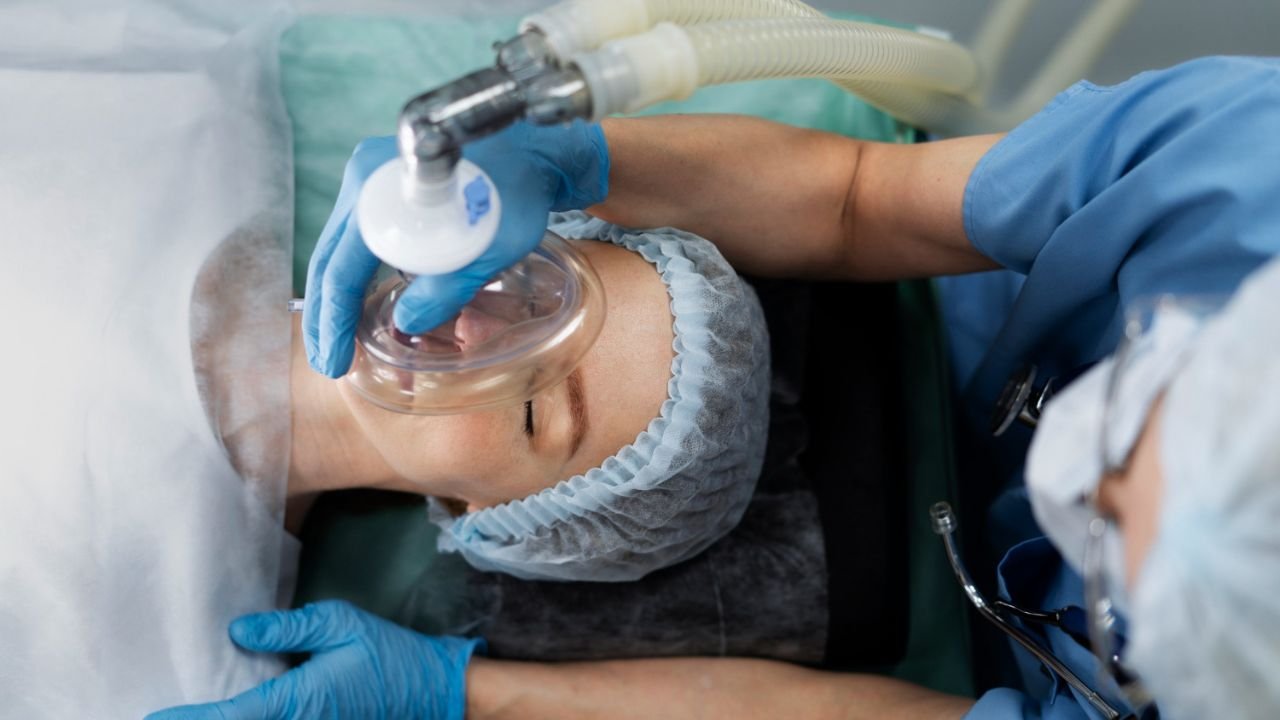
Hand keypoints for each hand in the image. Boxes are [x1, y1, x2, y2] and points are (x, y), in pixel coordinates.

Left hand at [145, 600, 483, 719]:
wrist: (436, 693)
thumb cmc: (389, 654)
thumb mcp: (342, 624)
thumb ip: (289, 629)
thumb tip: (239, 632)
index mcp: (298, 701)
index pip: (230, 717)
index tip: (151, 717)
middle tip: (162, 716)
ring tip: (190, 715)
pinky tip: (235, 715)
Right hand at [303, 120, 609, 377]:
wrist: (538, 152)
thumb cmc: (518, 194)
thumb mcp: (489, 249)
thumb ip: (447, 289)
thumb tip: (405, 325)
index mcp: (381, 191)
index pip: (342, 268)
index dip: (336, 321)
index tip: (337, 362)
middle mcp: (366, 179)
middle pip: (330, 259)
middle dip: (326, 317)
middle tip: (328, 362)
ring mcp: (373, 180)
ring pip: (340, 249)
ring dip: (337, 298)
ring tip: (339, 343)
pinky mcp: (387, 187)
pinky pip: (359, 238)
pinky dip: (355, 275)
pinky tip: (358, 306)